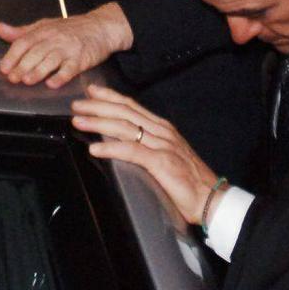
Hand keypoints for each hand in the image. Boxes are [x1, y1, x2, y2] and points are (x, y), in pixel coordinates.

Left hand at [0, 2, 132, 88]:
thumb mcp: (44, 26)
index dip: (12, 55)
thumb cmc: (70, 29)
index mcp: (43, 31)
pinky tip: (52, 84)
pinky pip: (70, 69)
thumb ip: (21, 31)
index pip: (24, 42)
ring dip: (38, 71)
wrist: (101, 27)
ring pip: (51, 60)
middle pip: (36, 52)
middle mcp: (54, 39)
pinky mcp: (82, 59)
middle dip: (22, 66)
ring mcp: (69, 49)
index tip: (3, 68)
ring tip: (27, 81)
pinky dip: (61, 76)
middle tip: (12, 78)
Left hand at [70, 85, 221, 225]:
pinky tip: (95, 149)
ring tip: (79, 122)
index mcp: (162, 128)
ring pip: (124, 127)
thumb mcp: (166, 155)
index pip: (132, 106)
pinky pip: (132, 151)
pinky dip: (111, 148)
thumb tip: (123, 140)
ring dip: (98, 123)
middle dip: (97, 106)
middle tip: (76, 105)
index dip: (110, 96)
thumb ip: (147, 145)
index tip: (91, 90)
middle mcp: (161, 132)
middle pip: (124, 112)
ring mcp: (162, 146)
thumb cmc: (189, 181)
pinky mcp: (162, 163)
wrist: (212, 199)